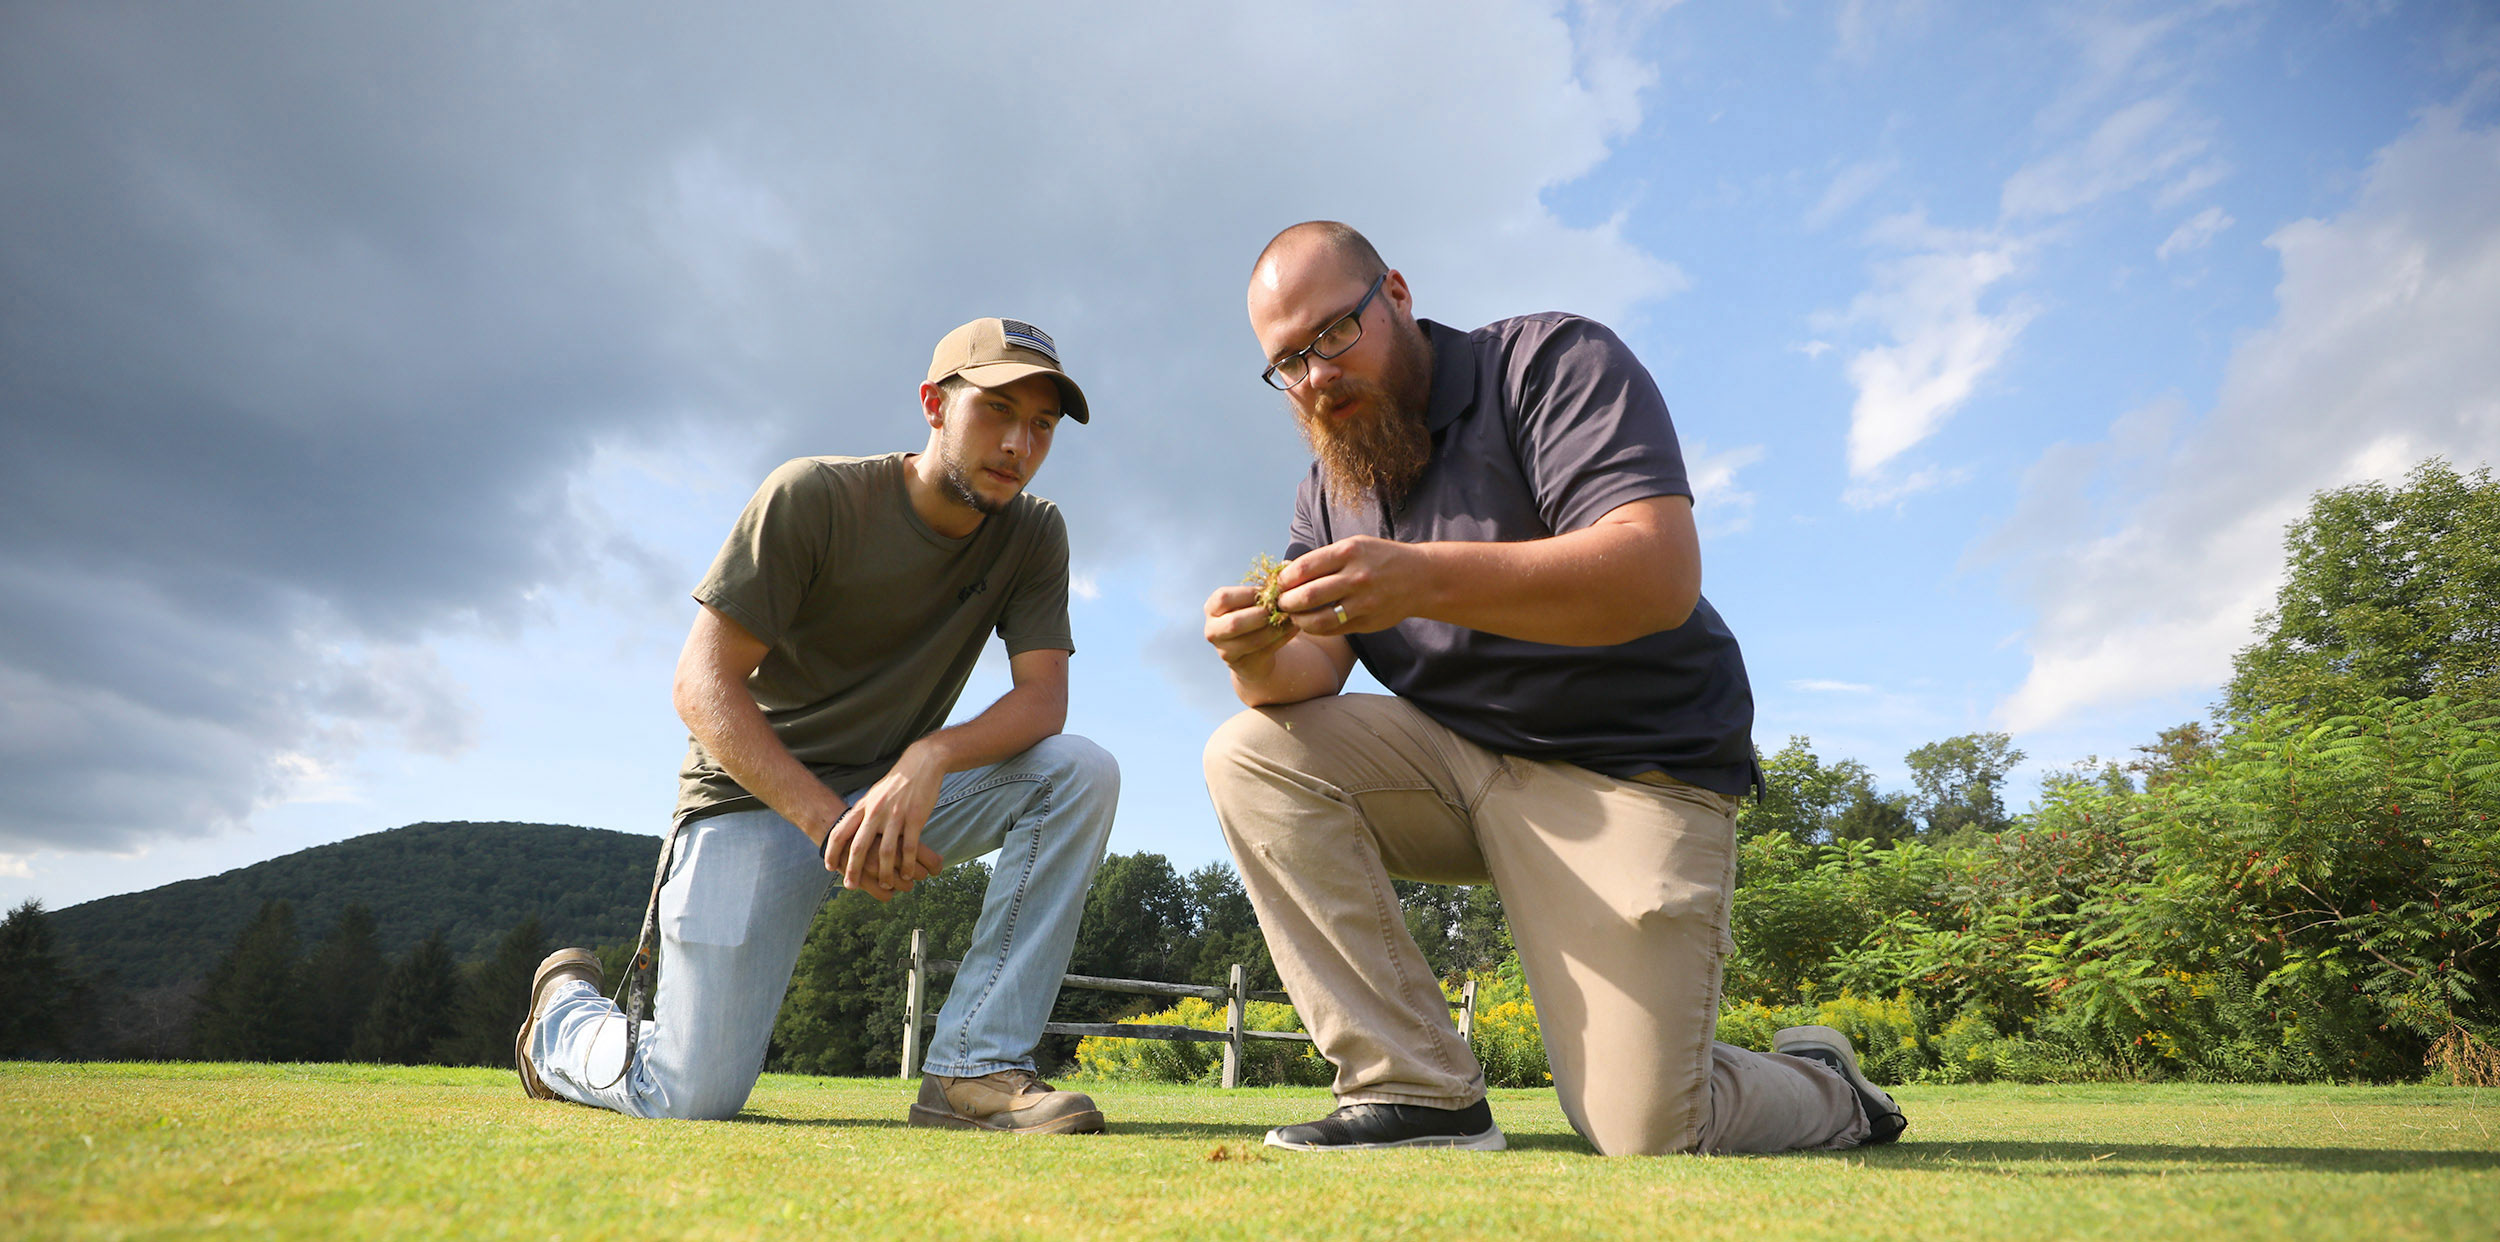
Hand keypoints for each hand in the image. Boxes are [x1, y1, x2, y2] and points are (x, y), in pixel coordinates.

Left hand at [821, 754, 946, 901]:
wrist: (922, 763)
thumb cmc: (897, 781)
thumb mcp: (874, 794)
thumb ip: (863, 811)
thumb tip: (851, 827)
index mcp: (863, 806)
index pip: (840, 832)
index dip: (832, 851)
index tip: (830, 867)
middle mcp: (876, 812)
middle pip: (859, 847)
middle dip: (852, 870)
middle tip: (850, 886)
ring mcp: (896, 816)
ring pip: (885, 852)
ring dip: (884, 873)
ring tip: (885, 885)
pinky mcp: (915, 818)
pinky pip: (909, 848)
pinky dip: (906, 864)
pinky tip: (906, 873)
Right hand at [1202, 583, 1298, 674]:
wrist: (1252, 648)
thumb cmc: (1252, 614)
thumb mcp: (1250, 601)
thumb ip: (1261, 592)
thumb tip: (1283, 576)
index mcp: (1212, 609)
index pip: (1223, 598)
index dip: (1247, 594)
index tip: (1268, 592)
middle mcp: (1212, 631)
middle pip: (1234, 623)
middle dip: (1260, 615)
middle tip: (1279, 608)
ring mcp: (1224, 650)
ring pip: (1253, 641)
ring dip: (1276, 629)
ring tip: (1292, 618)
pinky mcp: (1241, 665)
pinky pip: (1265, 652)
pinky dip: (1283, 638)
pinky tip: (1294, 628)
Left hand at [1276, 536, 1424, 636]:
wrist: (1420, 578)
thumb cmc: (1379, 558)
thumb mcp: (1354, 546)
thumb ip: (1324, 559)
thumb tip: (1286, 571)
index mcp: (1349, 552)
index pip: (1304, 568)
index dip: (1285, 579)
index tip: (1279, 583)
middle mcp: (1356, 577)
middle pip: (1307, 596)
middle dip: (1286, 602)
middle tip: (1280, 603)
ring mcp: (1364, 602)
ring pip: (1319, 619)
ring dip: (1298, 620)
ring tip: (1292, 616)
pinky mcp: (1368, 622)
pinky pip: (1334, 630)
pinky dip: (1316, 629)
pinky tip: (1310, 623)